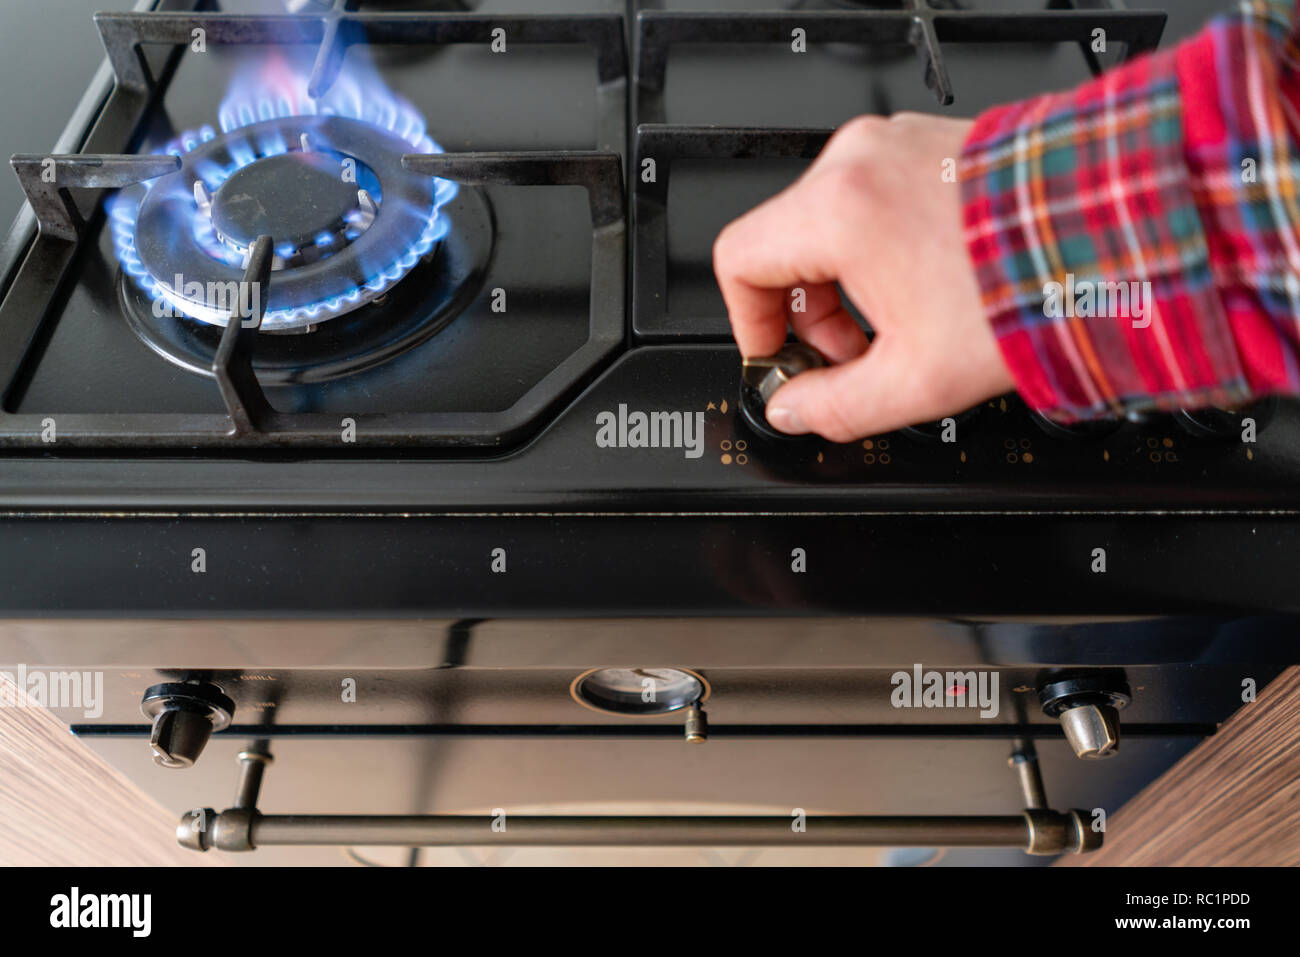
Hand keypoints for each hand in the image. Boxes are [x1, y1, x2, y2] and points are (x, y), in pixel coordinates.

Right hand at [712, 113, 1014, 441]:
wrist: (1115, 232)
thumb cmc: (1033, 286)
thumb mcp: (918, 379)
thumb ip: (835, 406)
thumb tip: (794, 411)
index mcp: (839, 209)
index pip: (739, 260)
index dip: (749, 321)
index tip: (780, 353)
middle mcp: (859, 161)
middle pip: (784, 244)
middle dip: (811, 312)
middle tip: (853, 354)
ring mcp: (896, 144)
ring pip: (827, 222)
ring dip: (847, 282)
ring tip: (899, 323)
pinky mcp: (929, 143)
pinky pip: (871, 198)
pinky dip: (879, 247)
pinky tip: (925, 286)